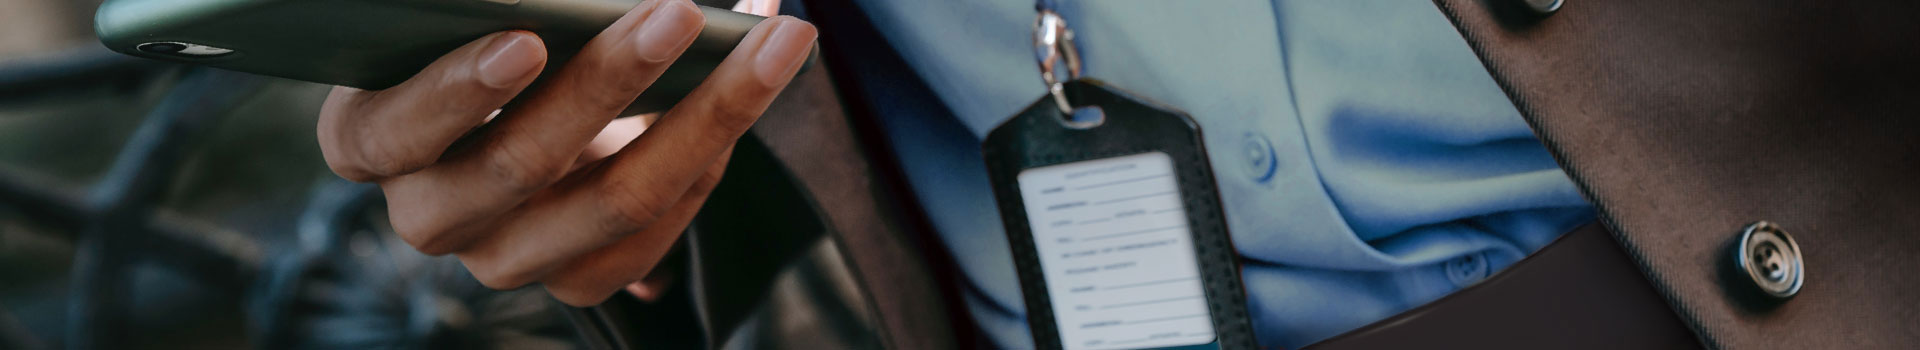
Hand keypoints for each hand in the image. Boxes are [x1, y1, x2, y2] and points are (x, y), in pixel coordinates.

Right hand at [314, 0, 813, 305]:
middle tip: (679, 13)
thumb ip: (512, 4)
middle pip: (523, 164)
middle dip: (609, 81)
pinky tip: (756, 82)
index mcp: (371, 139)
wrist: (521, 110)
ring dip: (705, 116)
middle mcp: (430, 215)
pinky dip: (715, 151)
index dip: (458, 90)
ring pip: (615, 203)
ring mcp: (506, 260)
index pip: (395, 128)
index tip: (526, 38)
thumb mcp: (487, 17)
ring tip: (768, 42)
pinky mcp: (578, 282)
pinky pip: (659, 229)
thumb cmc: (483, 37)